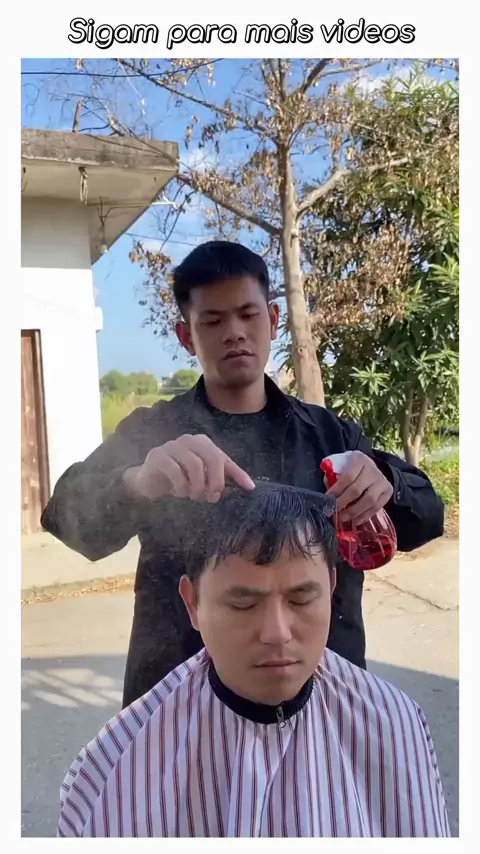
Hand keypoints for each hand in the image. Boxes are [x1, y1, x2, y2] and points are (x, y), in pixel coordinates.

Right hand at [123, 434, 254, 502]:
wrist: (149, 481)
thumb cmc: (179, 478)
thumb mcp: (203, 478)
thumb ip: (222, 478)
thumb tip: (249, 486)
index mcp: (202, 443)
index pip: (224, 458)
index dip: (238, 474)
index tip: (249, 488)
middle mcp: (189, 440)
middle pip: (212, 458)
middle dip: (216, 481)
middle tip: (212, 497)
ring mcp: (172, 446)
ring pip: (194, 464)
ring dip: (197, 486)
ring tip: (193, 496)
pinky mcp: (157, 456)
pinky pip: (175, 470)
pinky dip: (181, 485)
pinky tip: (180, 492)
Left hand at [325, 451, 392, 524]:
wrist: (370, 469)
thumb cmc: (350, 469)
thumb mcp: (340, 467)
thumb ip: (333, 478)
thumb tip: (328, 496)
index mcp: (359, 459)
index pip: (347, 477)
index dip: (336, 490)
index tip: (327, 500)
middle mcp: (373, 469)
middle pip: (357, 490)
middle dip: (343, 503)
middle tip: (332, 512)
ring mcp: (382, 481)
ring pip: (369, 501)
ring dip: (353, 512)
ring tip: (342, 518)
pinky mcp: (388, 491)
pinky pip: (376, 507)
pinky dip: (364, 516)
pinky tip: (354, 520)